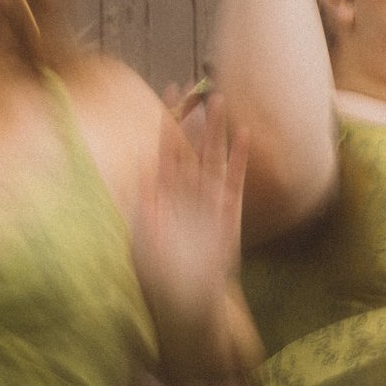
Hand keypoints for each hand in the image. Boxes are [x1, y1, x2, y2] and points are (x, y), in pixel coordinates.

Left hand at [134, 90, 249, 337]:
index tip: (168, 92)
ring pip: (215, 157)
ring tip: (224, 102)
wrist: (187, 298)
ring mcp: (210, 200)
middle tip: (202, 87)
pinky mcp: (230, 212)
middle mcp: (187, 192)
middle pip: (193, 145)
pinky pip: (236, 179)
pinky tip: (244, 136)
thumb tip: (141, 167)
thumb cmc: (159, 272)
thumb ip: (144, 201)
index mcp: (163, 192)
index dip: (168, 121)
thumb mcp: (143, 234)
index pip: (166, 148)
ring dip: (219, 131)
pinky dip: (240, 159)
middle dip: (197, 117)